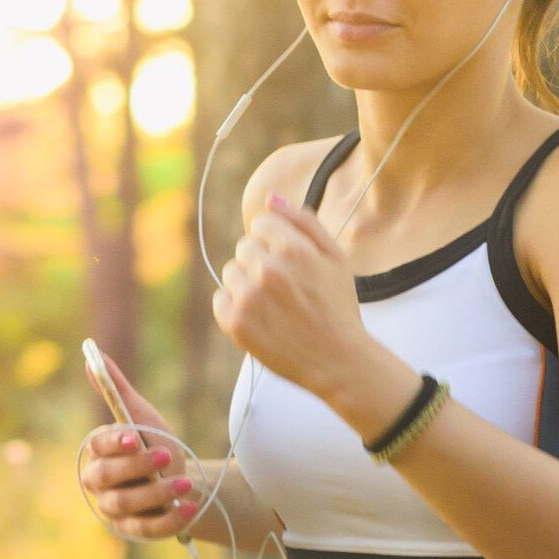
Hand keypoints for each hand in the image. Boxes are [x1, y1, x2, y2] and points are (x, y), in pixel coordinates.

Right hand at [81, 348, 201, 539]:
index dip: (114, 443)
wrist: (184, 482)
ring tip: (185, 483)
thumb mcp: (143, 417)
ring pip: (127, 504)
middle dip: (136, 467)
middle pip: (106, 478)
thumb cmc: (157, 445)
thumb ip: (117, 391)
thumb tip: (92, 354)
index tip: (134, 436)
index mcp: (99, 454)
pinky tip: (189, 507)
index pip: (98, 448)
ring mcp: (115, 510)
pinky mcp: (135, 531)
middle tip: (166, 456)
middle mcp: (100, 484)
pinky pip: (147, 529)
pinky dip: (168, 520)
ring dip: (156, 493)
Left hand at [212, 191, 367, 397]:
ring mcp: (249, 298)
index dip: (275, 241)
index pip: (260, 223)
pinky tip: (261, 318)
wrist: (338, 361)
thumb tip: (271, 197)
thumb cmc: (338, 307)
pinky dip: (235, 307)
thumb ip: (304, 222)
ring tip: (275, 305)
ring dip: (247, 284)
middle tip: (285, 288)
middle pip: (244, 247)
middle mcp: (268, 270)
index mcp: (293, 249)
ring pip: (231, 272)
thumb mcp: (335, 258)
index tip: (289, 262)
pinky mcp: (235, 324)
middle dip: (261, 262)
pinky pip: (220, 299)